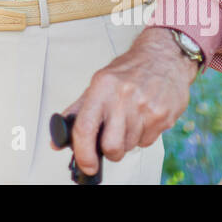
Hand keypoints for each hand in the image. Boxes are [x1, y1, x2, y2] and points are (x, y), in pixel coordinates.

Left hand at [53, 26, 197, 174]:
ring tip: (130, 119)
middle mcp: (123, 97)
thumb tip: (58, 138)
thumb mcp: (99, 82)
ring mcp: (145, 108)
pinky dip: (142, 135)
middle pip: (111, 146)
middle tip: (110, 142)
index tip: (86, 164)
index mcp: (102, 87)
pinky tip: (143, 117)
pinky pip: (147, 142)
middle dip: (110, 151)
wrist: (164, 56)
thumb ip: (77, 110)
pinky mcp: (163, 116)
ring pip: (129, 146)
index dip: (83, 153)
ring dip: (127, 140)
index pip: (85, 128)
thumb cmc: (130, 69)